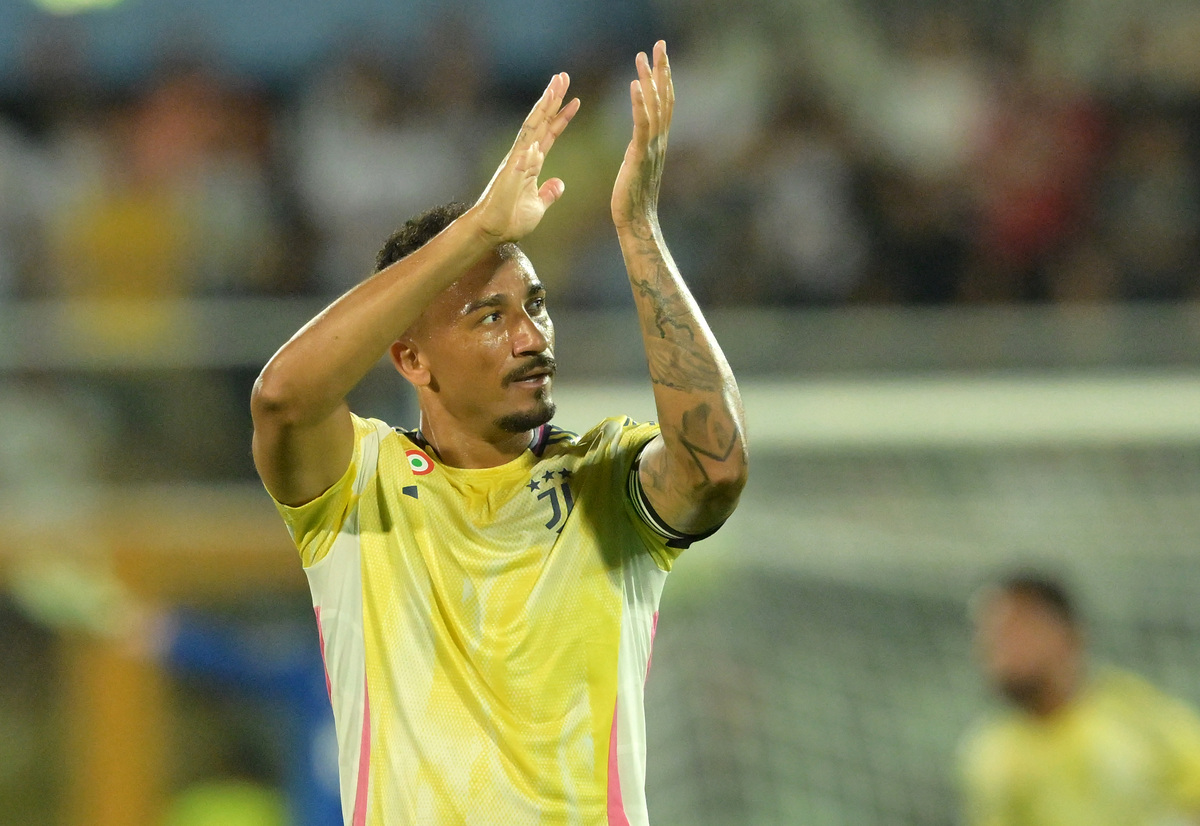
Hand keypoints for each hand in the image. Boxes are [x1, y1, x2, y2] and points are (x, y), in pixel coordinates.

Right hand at [472, 72, 579, 242]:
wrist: (492, 231)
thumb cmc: (511, 218)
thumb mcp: (538, 204)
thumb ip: (549, 192)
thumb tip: (559, 183)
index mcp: (531, 162)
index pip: (549, 134)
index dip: (562, 117)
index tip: (575, 100)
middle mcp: (522, 156)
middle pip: (540, 121)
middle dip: (552, 99)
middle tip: (563, 76)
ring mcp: (515, 162)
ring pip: (531, 128)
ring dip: (543, 107)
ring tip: (554, 87)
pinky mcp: (509, 174)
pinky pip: (523, 155)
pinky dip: (533, 141)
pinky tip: (543, 124)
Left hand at [612, 41, 673, 230]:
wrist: (636, 222)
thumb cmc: (633, 200)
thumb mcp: (637, 168)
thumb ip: (640, 151)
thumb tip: (638, 143)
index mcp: (658, 142)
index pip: (664, 103)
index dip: (664, 78)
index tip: (660, 56)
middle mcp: (660, 141)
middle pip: (665, 97)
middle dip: (662, 69)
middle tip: (659, 43)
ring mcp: (653, 147)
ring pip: (655, 107)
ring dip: (650, 79)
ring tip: (642, 56)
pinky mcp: (641, 155)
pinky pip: (642, 124)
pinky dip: (640, 103)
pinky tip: (635, 84)